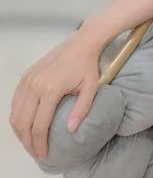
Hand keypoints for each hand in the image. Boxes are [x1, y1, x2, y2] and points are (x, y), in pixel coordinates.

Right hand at [9, 31, 100, 159]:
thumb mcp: (91, 87)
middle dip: (28, 142)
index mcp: (51, 89)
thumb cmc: (88, 66)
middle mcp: (35, 85)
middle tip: (36, 152)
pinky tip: (26, 124)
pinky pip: (15, 101)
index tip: (45, 154)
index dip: (40, 144)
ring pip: (15, 114)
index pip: (39, 125)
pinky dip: (17, 116)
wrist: (81, 43)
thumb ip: (81, 110)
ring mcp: (28, 79)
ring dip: (20, 131)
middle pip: (23, 123)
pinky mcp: (26, 76)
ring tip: (30, 141)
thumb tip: (70, 131)